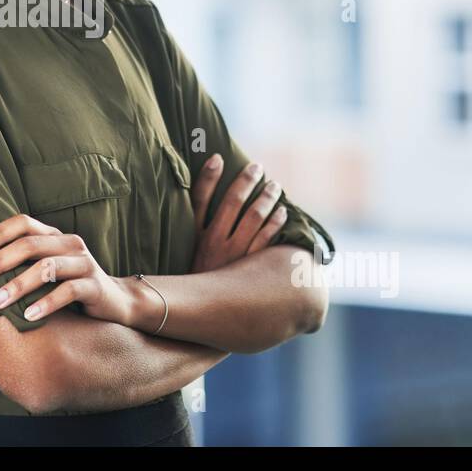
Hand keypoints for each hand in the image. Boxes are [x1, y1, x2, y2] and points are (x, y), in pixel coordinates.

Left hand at [0, 214, 134, 325]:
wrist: (116, 302)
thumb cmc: (70, 285)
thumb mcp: (47, 269)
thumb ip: (23, 263)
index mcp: (55, 236)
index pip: (24, 223)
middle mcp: (70, 244)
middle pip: (30, 244)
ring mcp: (84, 263)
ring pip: (47, 267)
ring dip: (17, 285)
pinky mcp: (95, 286)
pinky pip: (68, 291)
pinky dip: (46, 303)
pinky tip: (28, 316)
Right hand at [189, 155, 286, 273]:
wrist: (204, 313)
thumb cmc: (198, 276)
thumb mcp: (189, 250)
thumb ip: (194, 224)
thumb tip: (203, 194)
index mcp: (196, 237)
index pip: (199, 199)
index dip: (208, 177)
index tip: (218, 157)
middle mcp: (214, 243)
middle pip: (233, 202)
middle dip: (246, 181)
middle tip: (257, 167)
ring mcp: (235, 256)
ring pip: (254, 218)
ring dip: (266, 198)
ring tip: (275, 186)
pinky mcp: (251, 269)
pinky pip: (268, 240)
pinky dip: (276, 223)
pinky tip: (283, 211)